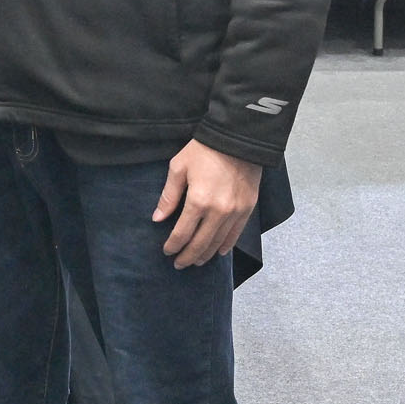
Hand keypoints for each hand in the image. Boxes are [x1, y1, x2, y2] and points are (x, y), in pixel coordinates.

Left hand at [153, 139, 260, 269]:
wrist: (237, 139)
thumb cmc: (204, 151)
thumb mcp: (178, 168)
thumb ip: (168, 196)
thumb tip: (157, 218)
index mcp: (198, 201)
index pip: (182, 233)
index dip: (173, 245)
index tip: (167, 251)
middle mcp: (218, 212)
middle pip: (200, 244)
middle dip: (187, 256)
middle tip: (179, 264)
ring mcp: (235, 212)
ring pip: (218, 243)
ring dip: (205, 255)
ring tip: (196, 261)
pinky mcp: (247, 209)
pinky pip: (236, 235)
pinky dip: (226, 246)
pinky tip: (217, 252)